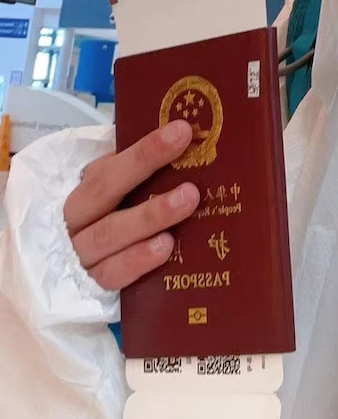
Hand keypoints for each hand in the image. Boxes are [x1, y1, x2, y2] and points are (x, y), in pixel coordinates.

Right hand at [64, 120, 200, 290]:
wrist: (69, 274)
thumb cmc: (107, 223)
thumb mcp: (113, 194)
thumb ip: (135, 171)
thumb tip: (180, 141)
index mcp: (83, 190)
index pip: (110, 163)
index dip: (144, 149)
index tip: (181, 131)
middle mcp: (76, 220)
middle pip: (104, 190)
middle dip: (145, 165)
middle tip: (186, 151)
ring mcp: (80, 255)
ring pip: (110, 233)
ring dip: (150, 216)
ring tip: (187, 200)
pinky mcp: (91, 287)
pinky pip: (112, 274)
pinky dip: (138, 260)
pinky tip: (166, 247)